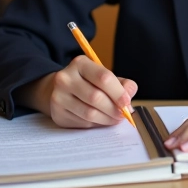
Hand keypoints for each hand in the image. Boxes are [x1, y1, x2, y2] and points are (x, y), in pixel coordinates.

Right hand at [22, 55, 137, 127]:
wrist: (59, 89)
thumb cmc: (87, 82)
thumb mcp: (104, 76)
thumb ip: (121, 84)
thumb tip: (129, 94)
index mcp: (80, 64)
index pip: (103, 77)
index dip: (118, 92)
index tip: (126, 102)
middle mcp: (65, 78)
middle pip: (96, 97)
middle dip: (113, 109)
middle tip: (122, 114)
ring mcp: (58, 97)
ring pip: (89, 113)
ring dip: (107, 119)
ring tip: (114, 118)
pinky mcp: (57, 113)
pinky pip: (82, 123)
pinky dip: (96, 124)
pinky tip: (100, 119)